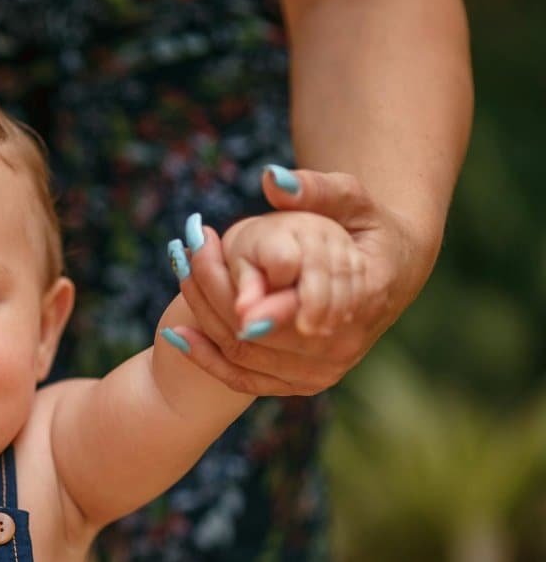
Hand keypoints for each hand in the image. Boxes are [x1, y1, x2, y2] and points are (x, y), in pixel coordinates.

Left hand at [167, 166, 421, 395]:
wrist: (385, 272)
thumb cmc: (365, 227)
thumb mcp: (350, 199)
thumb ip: (315, 189)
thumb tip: (272, 179)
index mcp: (369, 295)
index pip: (312, 307)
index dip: (272, 306)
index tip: (234, 296)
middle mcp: (346, 342)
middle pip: (271, 334)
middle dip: (223, 301)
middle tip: (187, 260)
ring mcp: (324, 369)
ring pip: (251, 356)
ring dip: (208, 320)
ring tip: (182, 276)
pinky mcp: (301, 382)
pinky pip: (246, 378)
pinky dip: (208, 359)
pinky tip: (177, 334)